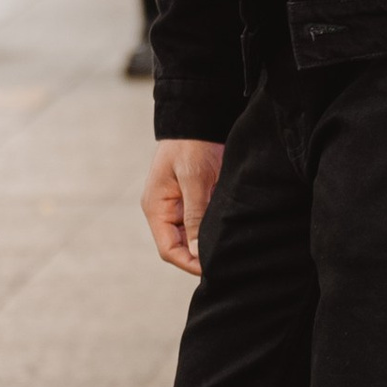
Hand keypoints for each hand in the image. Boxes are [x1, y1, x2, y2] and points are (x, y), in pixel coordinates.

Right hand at [142, 139, 224, 277]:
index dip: (189, 263)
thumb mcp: (194, 179)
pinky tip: (229, 233)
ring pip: (192, 238)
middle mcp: (165, 211)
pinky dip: (212, 230)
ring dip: (207, 244)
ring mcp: (179, 206)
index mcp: (156, 208)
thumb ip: (194, 215)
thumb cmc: (192, 145)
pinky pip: (201, 224)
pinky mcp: (194, 200)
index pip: (169, 250)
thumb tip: (197, 252)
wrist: (198, 117)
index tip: (213, 268)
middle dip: (200, 257)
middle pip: (180, 248)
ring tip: (230, 249)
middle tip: (227, 262)